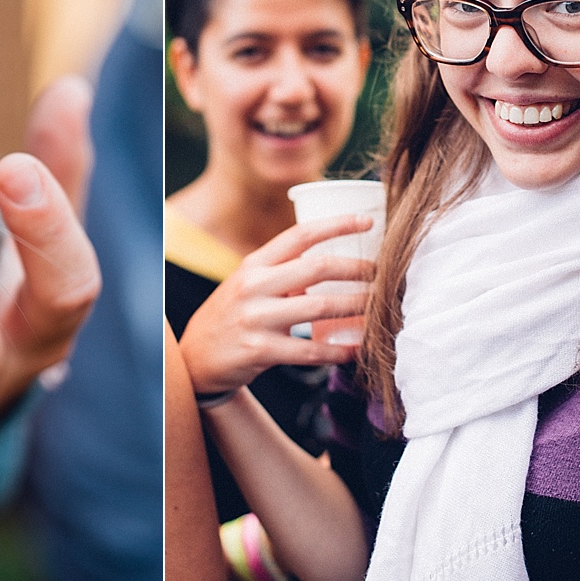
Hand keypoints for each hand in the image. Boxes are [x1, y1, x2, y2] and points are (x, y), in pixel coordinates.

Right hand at [177, 215, 374, 394]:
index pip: (300, 235)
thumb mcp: (249, 284)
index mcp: (254, 264)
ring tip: (380, 309)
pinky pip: (310, 350)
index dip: (337, 225)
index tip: (367, 222)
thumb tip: (337, 261)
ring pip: (319, 308)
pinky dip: (339, 350)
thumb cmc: (234, 316)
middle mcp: (254, 286)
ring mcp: (256, 318)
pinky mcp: (260, 350)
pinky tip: (357, 350)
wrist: (196, 358)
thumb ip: (283, 271)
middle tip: (383, 273)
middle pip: (316, 268)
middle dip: (357, 269)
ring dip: (356, 308)